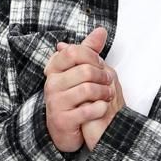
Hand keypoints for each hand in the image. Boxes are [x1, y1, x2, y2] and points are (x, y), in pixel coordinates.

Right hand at [42, 25, 123, 152]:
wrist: (63, 130)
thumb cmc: (73, 97)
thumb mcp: (78, 72)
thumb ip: (88, 51)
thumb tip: (101, 31)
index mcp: (54, 70)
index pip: (72, 52)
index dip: (91, 56)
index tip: (100, 63)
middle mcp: (51, 85)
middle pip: (84, 70)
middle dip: (102, 75)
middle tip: (109, 81)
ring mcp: (55, 103)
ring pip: (87, 89)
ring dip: (104, 92)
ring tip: (108, 95)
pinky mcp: (62, 120)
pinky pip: (87, 110)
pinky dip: (100, 108)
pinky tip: (103, 108)